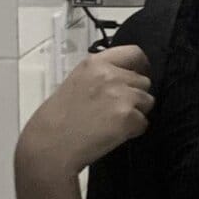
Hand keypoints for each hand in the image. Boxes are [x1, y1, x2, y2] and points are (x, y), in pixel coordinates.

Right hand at [15, 44, 153, 181]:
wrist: (50, 145)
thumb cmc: (59, 118)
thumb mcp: (78, 82)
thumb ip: (102, 75)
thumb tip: (127, 78)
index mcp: (96, 63)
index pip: (135, 53)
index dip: (140, 67)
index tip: (137, 77)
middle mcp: (111, 74)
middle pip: (144, 81)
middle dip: (136, 95)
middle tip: (115, 110)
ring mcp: (122, 95)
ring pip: (148, 102)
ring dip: (136, 113)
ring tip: (112, 123)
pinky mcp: (128, 117)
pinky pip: (143, 123)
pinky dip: (133, 131)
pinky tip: (112, 134)